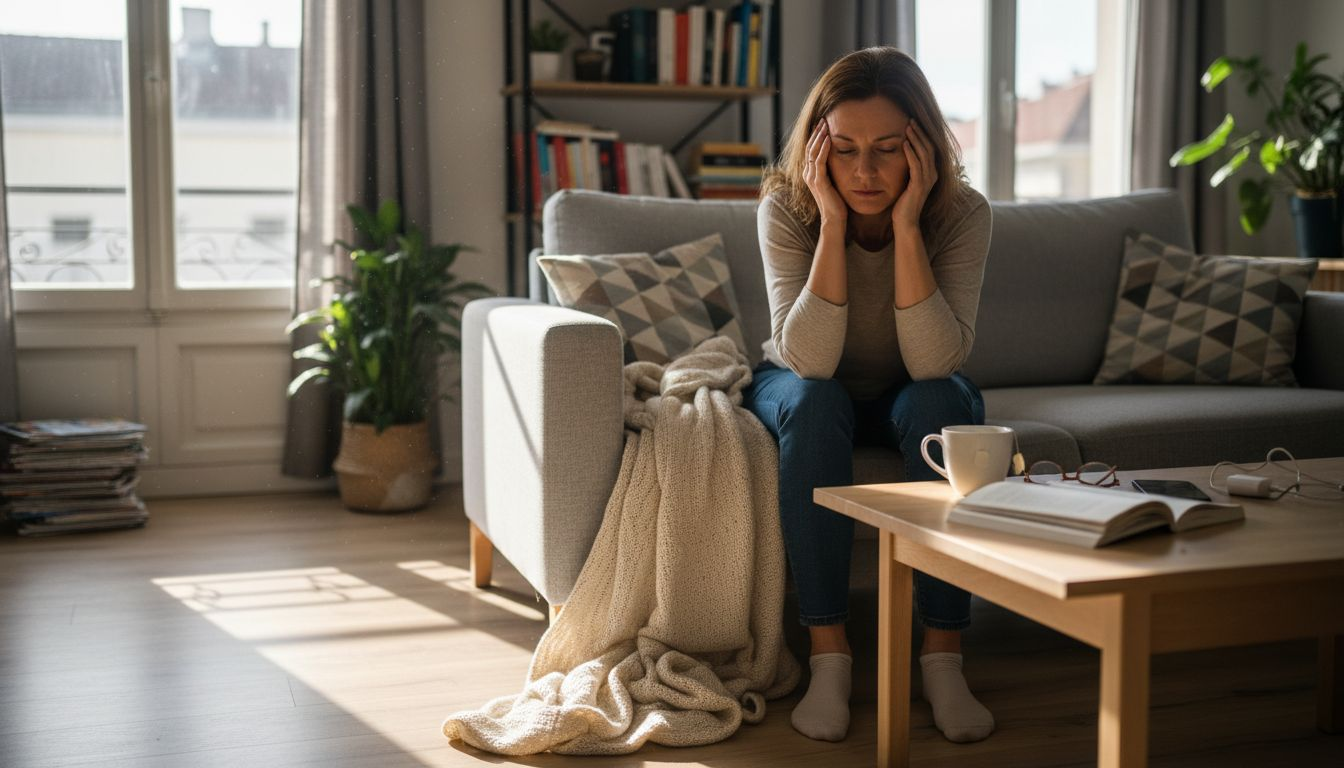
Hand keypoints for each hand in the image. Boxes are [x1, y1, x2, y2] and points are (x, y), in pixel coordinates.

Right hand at [803, 120, 846, 228]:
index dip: (816, 135)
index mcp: (811, 173)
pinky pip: (819, 161)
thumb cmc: (838, 203)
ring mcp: (812, 178)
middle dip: (817, 132)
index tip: (824, 123)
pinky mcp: (818, 182)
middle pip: (809, 147)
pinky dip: (823, 149)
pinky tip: (829, 139)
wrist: (835, 220)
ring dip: (819, 137)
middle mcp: (808, 174)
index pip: (811, 149)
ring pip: (812, 151)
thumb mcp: (835, 182)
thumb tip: (844, 157)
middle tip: (824, 118)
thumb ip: (835, 170)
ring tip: (826, 124)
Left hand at [893, 119, 937, 233]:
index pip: (929, 148)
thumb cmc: (903, 203)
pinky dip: (910, 153)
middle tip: (910, 119)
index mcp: (930, 173)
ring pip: (924, 154)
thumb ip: (908, 169)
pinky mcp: (918, 186)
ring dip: (915, 139)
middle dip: (920, 133)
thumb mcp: (906, 182)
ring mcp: (927, 180)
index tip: (912, 123)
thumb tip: (900, 155)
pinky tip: (904, 143)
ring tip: (907, 127)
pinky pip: (916, 165)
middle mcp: (932, 175)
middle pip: (928, 147)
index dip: (922, 135)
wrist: (905, 222)